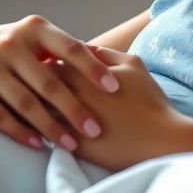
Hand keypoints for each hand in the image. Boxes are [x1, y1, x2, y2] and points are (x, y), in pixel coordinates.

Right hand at [0, 15, 119, 150]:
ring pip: (26, 103)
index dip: (93, 69)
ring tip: (72, 144)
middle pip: (49, 82)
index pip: (70, 48)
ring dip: (51, 127)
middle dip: (76, 108)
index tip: (115, 88)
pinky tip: (37, 145)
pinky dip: (19, 132)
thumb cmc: (3, 46)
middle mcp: (10, 45)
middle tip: (97, 129)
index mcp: (33, 29)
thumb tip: (107, 62)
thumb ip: (60, 48)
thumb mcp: (29, 36)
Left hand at [48, 46, 192, 172]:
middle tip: (37, 87)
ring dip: (34, 109)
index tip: (49, 68)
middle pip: (37, 86)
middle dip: (35, 85)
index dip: (47, 65)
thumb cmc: (149, 100)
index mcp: (81, 73)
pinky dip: (41, 130)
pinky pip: (45, 135)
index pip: (49, 62)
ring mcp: (68, 121)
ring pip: (37, 112)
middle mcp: (69, 95)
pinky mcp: (71, 145)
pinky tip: (43, 130)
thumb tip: (84, 47)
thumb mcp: (133, 65)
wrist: (158, 140)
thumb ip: (105, 54)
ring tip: (36, 109)